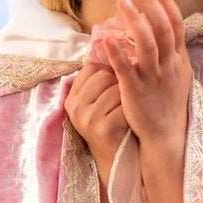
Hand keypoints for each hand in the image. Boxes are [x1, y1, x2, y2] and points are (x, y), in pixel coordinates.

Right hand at [63, 46, 129, 187]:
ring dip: (127, 96)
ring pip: (114, 88)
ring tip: (128, 107)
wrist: (118, 159)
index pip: (91, 68)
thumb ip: (99, 80)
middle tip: (126, 95)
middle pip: (102, 75)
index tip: (119, 79)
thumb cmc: (113, 124)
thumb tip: (110, 43)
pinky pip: (122, 105)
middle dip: (119, 81)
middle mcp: (75, 108)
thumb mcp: (99, 102)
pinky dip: (131, 109)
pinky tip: (131, 118)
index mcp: (72, 98)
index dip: (109, 69)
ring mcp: (87, 119)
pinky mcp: (102, 129)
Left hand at [97, 0, 190, 153]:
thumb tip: (163, 30)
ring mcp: (153, 78)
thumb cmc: (168, 104)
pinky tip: (106, 38)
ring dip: (135, 21)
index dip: (165, 2)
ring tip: (122, 3)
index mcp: (179, 60)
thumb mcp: (178, 75)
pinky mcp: (136, 91)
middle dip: (149, 4)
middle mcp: (169, 65)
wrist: (166, 134)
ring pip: (147, 44)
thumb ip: (172, 53)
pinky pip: (126, 68)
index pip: (175, 24)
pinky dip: (116, 52)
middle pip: (162, 28)